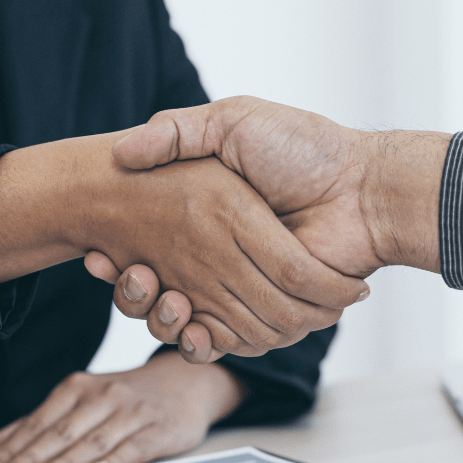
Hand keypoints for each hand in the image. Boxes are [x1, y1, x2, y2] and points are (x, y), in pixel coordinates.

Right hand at [0, 131, 368, 356]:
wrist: (363, 186)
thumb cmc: (302, 147)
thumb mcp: (232, 121)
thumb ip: (177, 130)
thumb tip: (121, 150)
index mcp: (208, 217)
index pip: (147, 247)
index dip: (118, 259)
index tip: (99, 253)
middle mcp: (221, 256)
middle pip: (158, 293)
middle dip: (133, 292)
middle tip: (129, 274)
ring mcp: (244, 288)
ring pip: (183, 322)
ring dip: (160, 317)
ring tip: (155, 293)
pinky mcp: (269, 315)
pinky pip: (226, 341)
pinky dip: (201, 341)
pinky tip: (187, 323)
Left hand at [0, 352, 243, 462]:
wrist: (187, 382)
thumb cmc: (128, 397)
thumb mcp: (85, 400)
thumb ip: (42, 421)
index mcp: (80, 387)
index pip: (40, 420)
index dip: (14, 446)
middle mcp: (104, 395)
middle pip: (62, 431)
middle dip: (31, 456)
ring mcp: (133, 412)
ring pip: (94, 440)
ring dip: (65, 461)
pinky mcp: (159, 429)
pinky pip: (134, 447)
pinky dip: (115, 460)